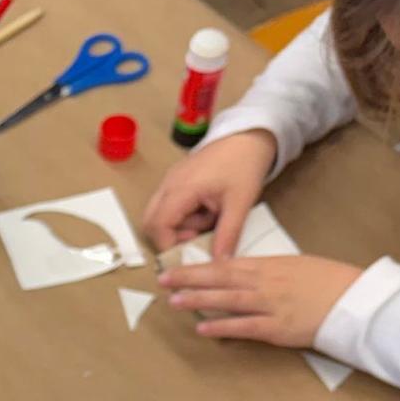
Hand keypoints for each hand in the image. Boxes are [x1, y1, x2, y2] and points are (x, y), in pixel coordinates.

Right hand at [141, 130, 276, 257]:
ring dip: (179, 225)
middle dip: (170, 237)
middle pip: (151, 221)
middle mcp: (168, 185)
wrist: (248, 137)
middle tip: (197, 237)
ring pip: (159, 214)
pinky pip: (168, 205)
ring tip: (208, 219)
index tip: (190, 252)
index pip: (158, 225)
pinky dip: (183, 214)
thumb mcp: (240, 203)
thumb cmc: (244, 165)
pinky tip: (205, 209)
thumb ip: (228, 235)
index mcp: (182, 189)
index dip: (168, 245)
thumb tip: (219, 263)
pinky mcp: (175, 180)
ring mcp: (169, 181)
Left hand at [159, 254, 361, 346]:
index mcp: (270, 265)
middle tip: (163, 280)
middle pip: (220, 278)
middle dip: (189, 279)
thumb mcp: (296, 266)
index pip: (225, 264)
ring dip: (199, 300)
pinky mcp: (278, 328)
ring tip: (174, 301)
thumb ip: (267, 271)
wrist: (356, 300)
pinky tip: (203, 327)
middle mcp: (266, 282)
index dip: (197, 266)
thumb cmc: (329, 283)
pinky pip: (245, 326)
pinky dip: (223, 326)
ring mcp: (270, 305)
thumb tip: (240, 275)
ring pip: (227, 299)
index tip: (175, 267)